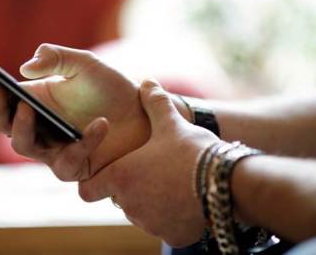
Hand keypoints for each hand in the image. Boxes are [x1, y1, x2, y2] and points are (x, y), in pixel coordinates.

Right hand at [0, 44, 150, 179]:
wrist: (143, 112)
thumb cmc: (111, 87)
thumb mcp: (85, 64)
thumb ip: (57, 58)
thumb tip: (24, 68)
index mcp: (35, 100)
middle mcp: (39, 126)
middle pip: (2, 125)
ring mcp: (54, 148)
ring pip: (24, 147)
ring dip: (21, 128)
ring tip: (28, 107)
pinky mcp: (76, 166)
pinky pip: (68, 161)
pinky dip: (85, 142)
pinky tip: (100, 124)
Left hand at [78, 79, 219, 246]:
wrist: (228, 183)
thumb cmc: (193, 150)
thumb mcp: (171, 122)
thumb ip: (154, 102)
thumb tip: (146, 81)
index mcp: (122, 177)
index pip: (87, 190)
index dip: (97, 182)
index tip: (112, 172)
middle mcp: (130, 205)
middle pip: (119, 199)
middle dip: (132, 187)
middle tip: (153, 170)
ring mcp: (151, 223)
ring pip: (141, 213)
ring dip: (151, 201)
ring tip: (173, 181)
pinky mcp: (172, 235)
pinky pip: (164, 226)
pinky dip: (171, 216)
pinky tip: (187, 198)